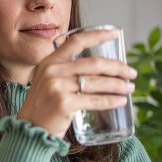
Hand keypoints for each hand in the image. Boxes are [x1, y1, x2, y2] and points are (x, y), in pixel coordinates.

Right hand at [17, 29, 136, 137]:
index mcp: (49, 62)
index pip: (77, 41)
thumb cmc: (43, 106)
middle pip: (94, 63)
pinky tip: (120, 101)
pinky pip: (94, 100)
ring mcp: (58, 87)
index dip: (98, 35)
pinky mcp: (64, 104)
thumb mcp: (48, 81)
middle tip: (132, 73)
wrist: (29, 129)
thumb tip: (99, 68)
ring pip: (97, 82)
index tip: (116, 33)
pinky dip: (111, 101)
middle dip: (118, 67)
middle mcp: (52, 71)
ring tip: (129, 88)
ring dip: (118, 85)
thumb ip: (65, 71)